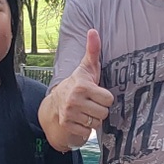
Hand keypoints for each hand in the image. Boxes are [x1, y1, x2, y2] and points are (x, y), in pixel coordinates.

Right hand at [49, 30, 112, 149]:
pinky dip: (86, 129)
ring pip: (97, 123)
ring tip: (86, 111)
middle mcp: (74, 100)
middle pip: (104, 112)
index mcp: (82, 85)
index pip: (108, 99)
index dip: (104, 97)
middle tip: (91, 104)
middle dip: (99, 109)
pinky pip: (88, 132)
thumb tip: (93, 30)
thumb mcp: (86, 67)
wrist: (55, 103)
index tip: (96, 94)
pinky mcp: (67, 126)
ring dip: (94, 120)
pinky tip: (80, 120)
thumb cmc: (77, 84)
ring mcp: (69, 114)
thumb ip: (93, 50)